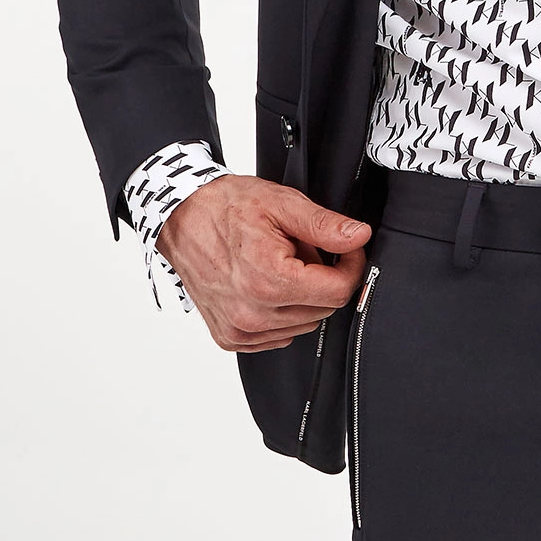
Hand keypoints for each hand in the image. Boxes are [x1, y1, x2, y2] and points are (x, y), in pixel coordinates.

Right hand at [156, 175, 371, 352]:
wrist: (181, 218)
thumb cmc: (225, 207)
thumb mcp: (282, 203)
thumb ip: (325, 225)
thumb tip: (359, 237)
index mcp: (268, 281)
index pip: (338, 292)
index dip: (350, 266)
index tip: (346, 249)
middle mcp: (252, 314)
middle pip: (323, 309)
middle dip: (322, 277)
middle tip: (301, 249)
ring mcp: (240, 330)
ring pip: (304, 324)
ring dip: (302, 296)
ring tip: (279, 264)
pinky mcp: (231, 337)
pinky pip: (279, 335)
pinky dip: (282, 312)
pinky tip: (266, 284)